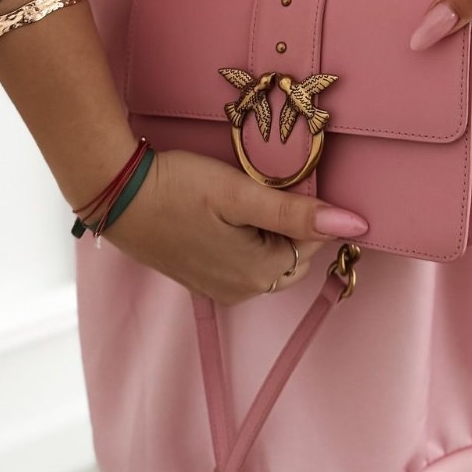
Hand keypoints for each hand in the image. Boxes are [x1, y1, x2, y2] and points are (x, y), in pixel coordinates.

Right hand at [101, 147, 368, 304]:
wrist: (116, 194)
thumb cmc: (178, 188)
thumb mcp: (240, 193)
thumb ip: (296, 213)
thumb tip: (355, 226)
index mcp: (259, 275)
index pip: (313, 242)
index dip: (304, 206)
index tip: (282, 180)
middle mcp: (242, 292)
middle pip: (292, 253)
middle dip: (287, 221)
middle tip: (258, 186)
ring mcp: (219, 289)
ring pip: (269, 256)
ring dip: (266, 228)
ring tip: (239, 196)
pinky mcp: (201, 278)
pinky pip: (243, 260)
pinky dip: (245, 237)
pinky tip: (224, 212)